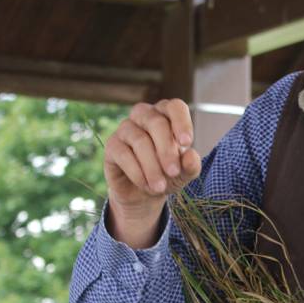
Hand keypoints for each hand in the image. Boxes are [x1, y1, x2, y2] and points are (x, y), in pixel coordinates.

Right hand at [104, 99, 201, 247]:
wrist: (143, 195)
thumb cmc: (167, 175)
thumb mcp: (184, 174)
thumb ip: (190, 165)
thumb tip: (191, 156)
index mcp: (166, 116)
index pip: (175, 107)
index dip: (181, 122)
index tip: (186, 143)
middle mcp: (145, 116)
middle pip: (156, 123)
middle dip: (166, 150)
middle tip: (173, 172)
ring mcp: (126, 128)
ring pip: (139, 140)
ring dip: (152, 166)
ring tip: (160, 187)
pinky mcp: (112, 145)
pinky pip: (123, 154)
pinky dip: (137, 172)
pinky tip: (145, 184)